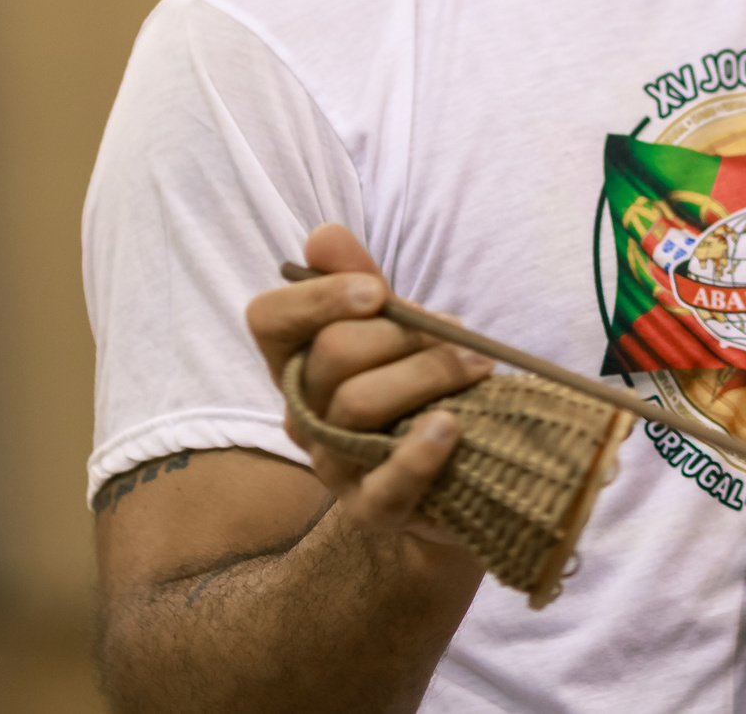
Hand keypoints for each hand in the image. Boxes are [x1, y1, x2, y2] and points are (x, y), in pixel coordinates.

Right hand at [244, 223, 492, 546]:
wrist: (461, 469)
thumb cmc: (417, 386)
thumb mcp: (393, 327)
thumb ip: (360, 279)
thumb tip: (324, 236)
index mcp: (297, 362)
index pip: (268, 318)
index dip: (317, 297)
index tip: (377, 289)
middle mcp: (302, 414)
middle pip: (332, 355)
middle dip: (403, 333)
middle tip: (459, 333)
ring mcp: (332, 466)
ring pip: (359, 405)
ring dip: (429, 374)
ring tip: (476, 367)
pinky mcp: (371, 509)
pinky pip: (385, 484)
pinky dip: (420, 453)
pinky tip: (452, 427)